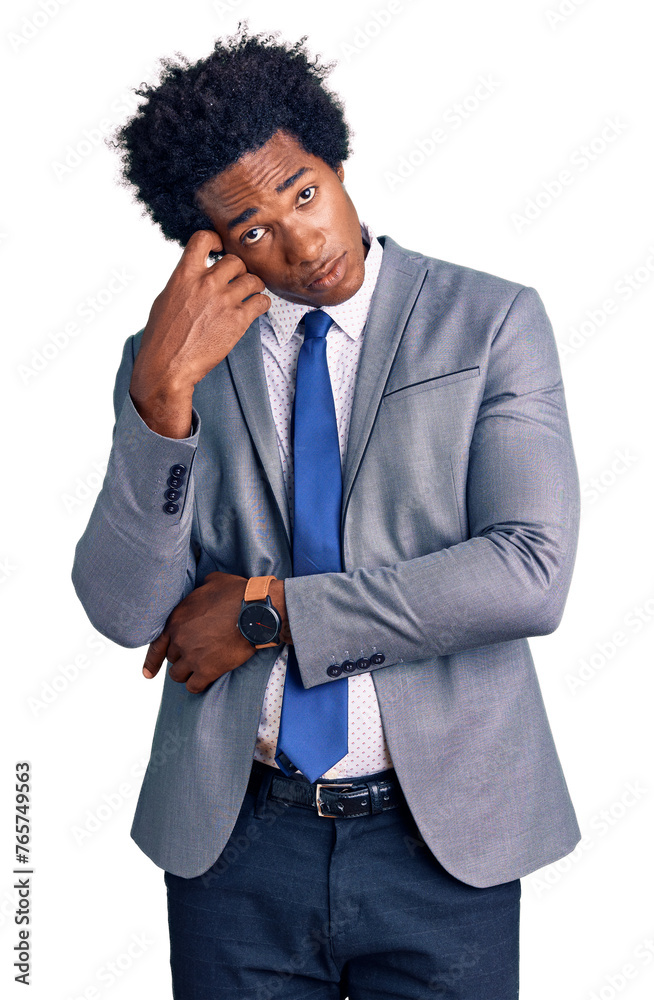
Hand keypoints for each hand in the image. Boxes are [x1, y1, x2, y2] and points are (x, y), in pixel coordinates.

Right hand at [129, 230, 270, 437]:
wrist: (167, 367)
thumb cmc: (162, 338)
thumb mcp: (165, 300)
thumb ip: (184, 282)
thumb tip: (195, 274)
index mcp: (184, 275)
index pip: (204, 239)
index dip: (216, 240)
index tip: (220, 249)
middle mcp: (206, 284)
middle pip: (235, 261)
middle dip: (238, 271)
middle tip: (235, 283)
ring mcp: (223, 301)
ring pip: (253, 279)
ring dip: (253, 287)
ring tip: (247, 296)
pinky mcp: (238, 320)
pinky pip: (261, 301)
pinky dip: (261, 303)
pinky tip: (254, 309)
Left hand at [141, 571, 257, 693]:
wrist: (255, 612)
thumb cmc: (238, 594)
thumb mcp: (214, 582)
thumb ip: (201, 589)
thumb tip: (204, 587)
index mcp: (177, 618)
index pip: (156, 644)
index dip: (151, 661)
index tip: (147, 674)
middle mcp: (179, 638)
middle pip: (172, 658)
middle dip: (181, 657)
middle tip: (195, 655)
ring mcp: (192, 655)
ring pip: (178, 675)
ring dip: (186, 673)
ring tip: (197, 670)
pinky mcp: (208, 669)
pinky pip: (194, 686)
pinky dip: (197, 685)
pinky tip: (203, 681)